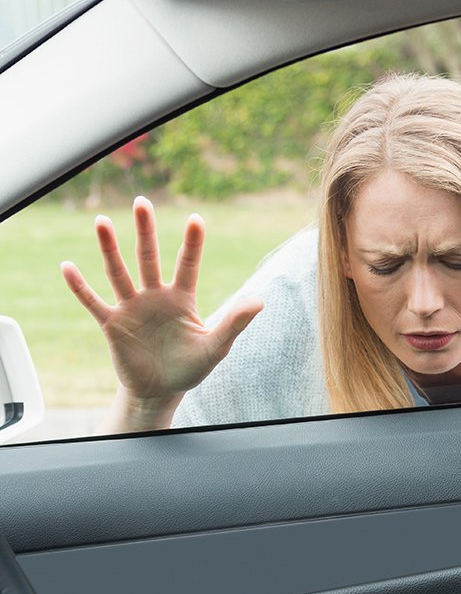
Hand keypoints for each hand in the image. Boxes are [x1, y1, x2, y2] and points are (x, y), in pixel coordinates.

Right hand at [61, 196, 261, 429]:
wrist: (160, 391)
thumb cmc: (190, 367)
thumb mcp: (215, 347)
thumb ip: (235, 323)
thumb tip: (260, 301)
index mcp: (182, 299)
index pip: (188, 265)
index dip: (192, 244)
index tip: (196, 219)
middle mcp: (155, 296)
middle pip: (149, 257)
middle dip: (146, 231)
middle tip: (142, 202)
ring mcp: (132, 308)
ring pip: (119, 272)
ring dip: (110, 248)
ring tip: (102, 221)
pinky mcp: (113, 324)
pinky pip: (94, 302)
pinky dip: (80, 287)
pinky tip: (67, 267)